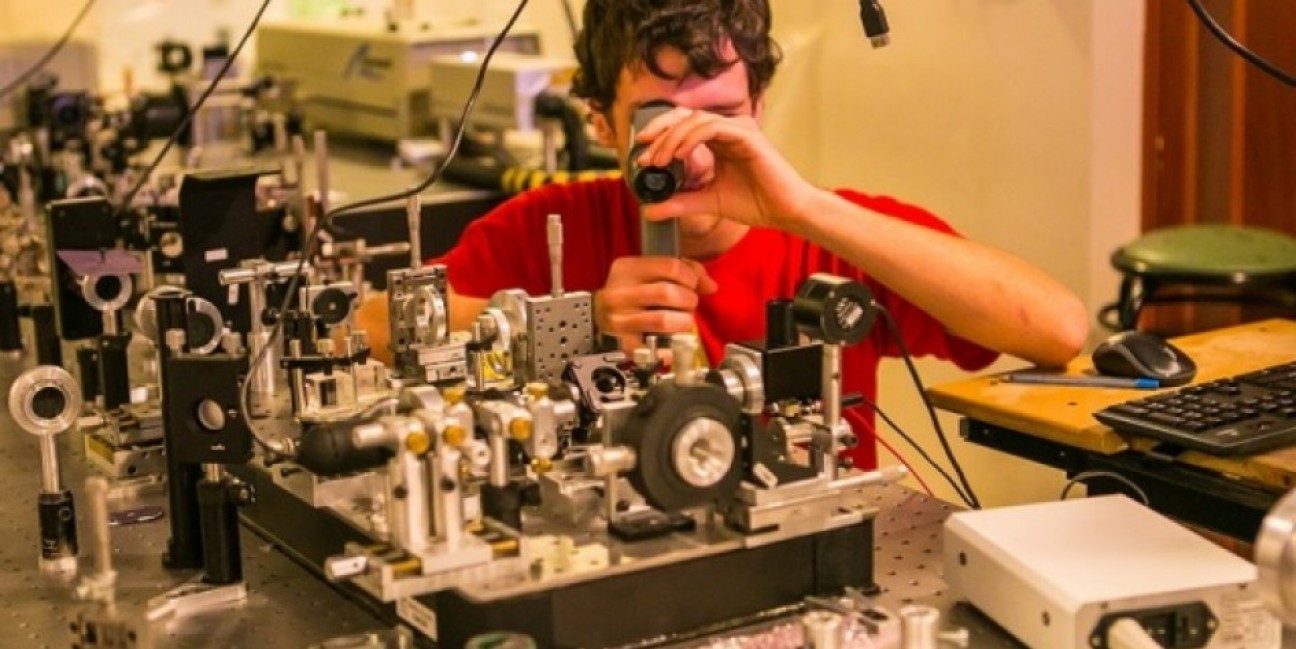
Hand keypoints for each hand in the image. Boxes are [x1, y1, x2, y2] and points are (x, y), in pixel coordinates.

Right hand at [594, 256, 717, 351]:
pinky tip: (672, 350)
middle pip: (667, 293)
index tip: (693, 285)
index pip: (671, 267)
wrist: (597, 310)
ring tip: (685, 321)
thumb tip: (711, 286)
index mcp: (629, 268)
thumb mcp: (651, 270)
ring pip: (661, 320)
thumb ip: (684, 270)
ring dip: (682, 322)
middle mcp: (620, 292)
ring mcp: (619, 318)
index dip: (690, 277)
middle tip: (689, 304)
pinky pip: (647, 349)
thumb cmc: (631, 287)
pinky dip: (664, 353)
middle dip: (688, 300)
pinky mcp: (621, 340)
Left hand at [633, 107, 818, 230]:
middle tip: (643, 153)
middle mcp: (728, 129)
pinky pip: (712, 127)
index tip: (641, 156)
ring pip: (696, 120)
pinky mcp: (747, 135)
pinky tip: (679, 155)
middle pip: (685, 115)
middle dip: (660, 131)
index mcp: (720, 139)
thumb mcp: (707, 202)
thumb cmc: (756, 203)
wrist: (785, 212)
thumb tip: (649, 210)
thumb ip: (680, 203)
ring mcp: (738, 129)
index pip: (683, 125)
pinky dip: (691, 138)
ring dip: (672, 138)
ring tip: (658, 160)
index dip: (659, 135)